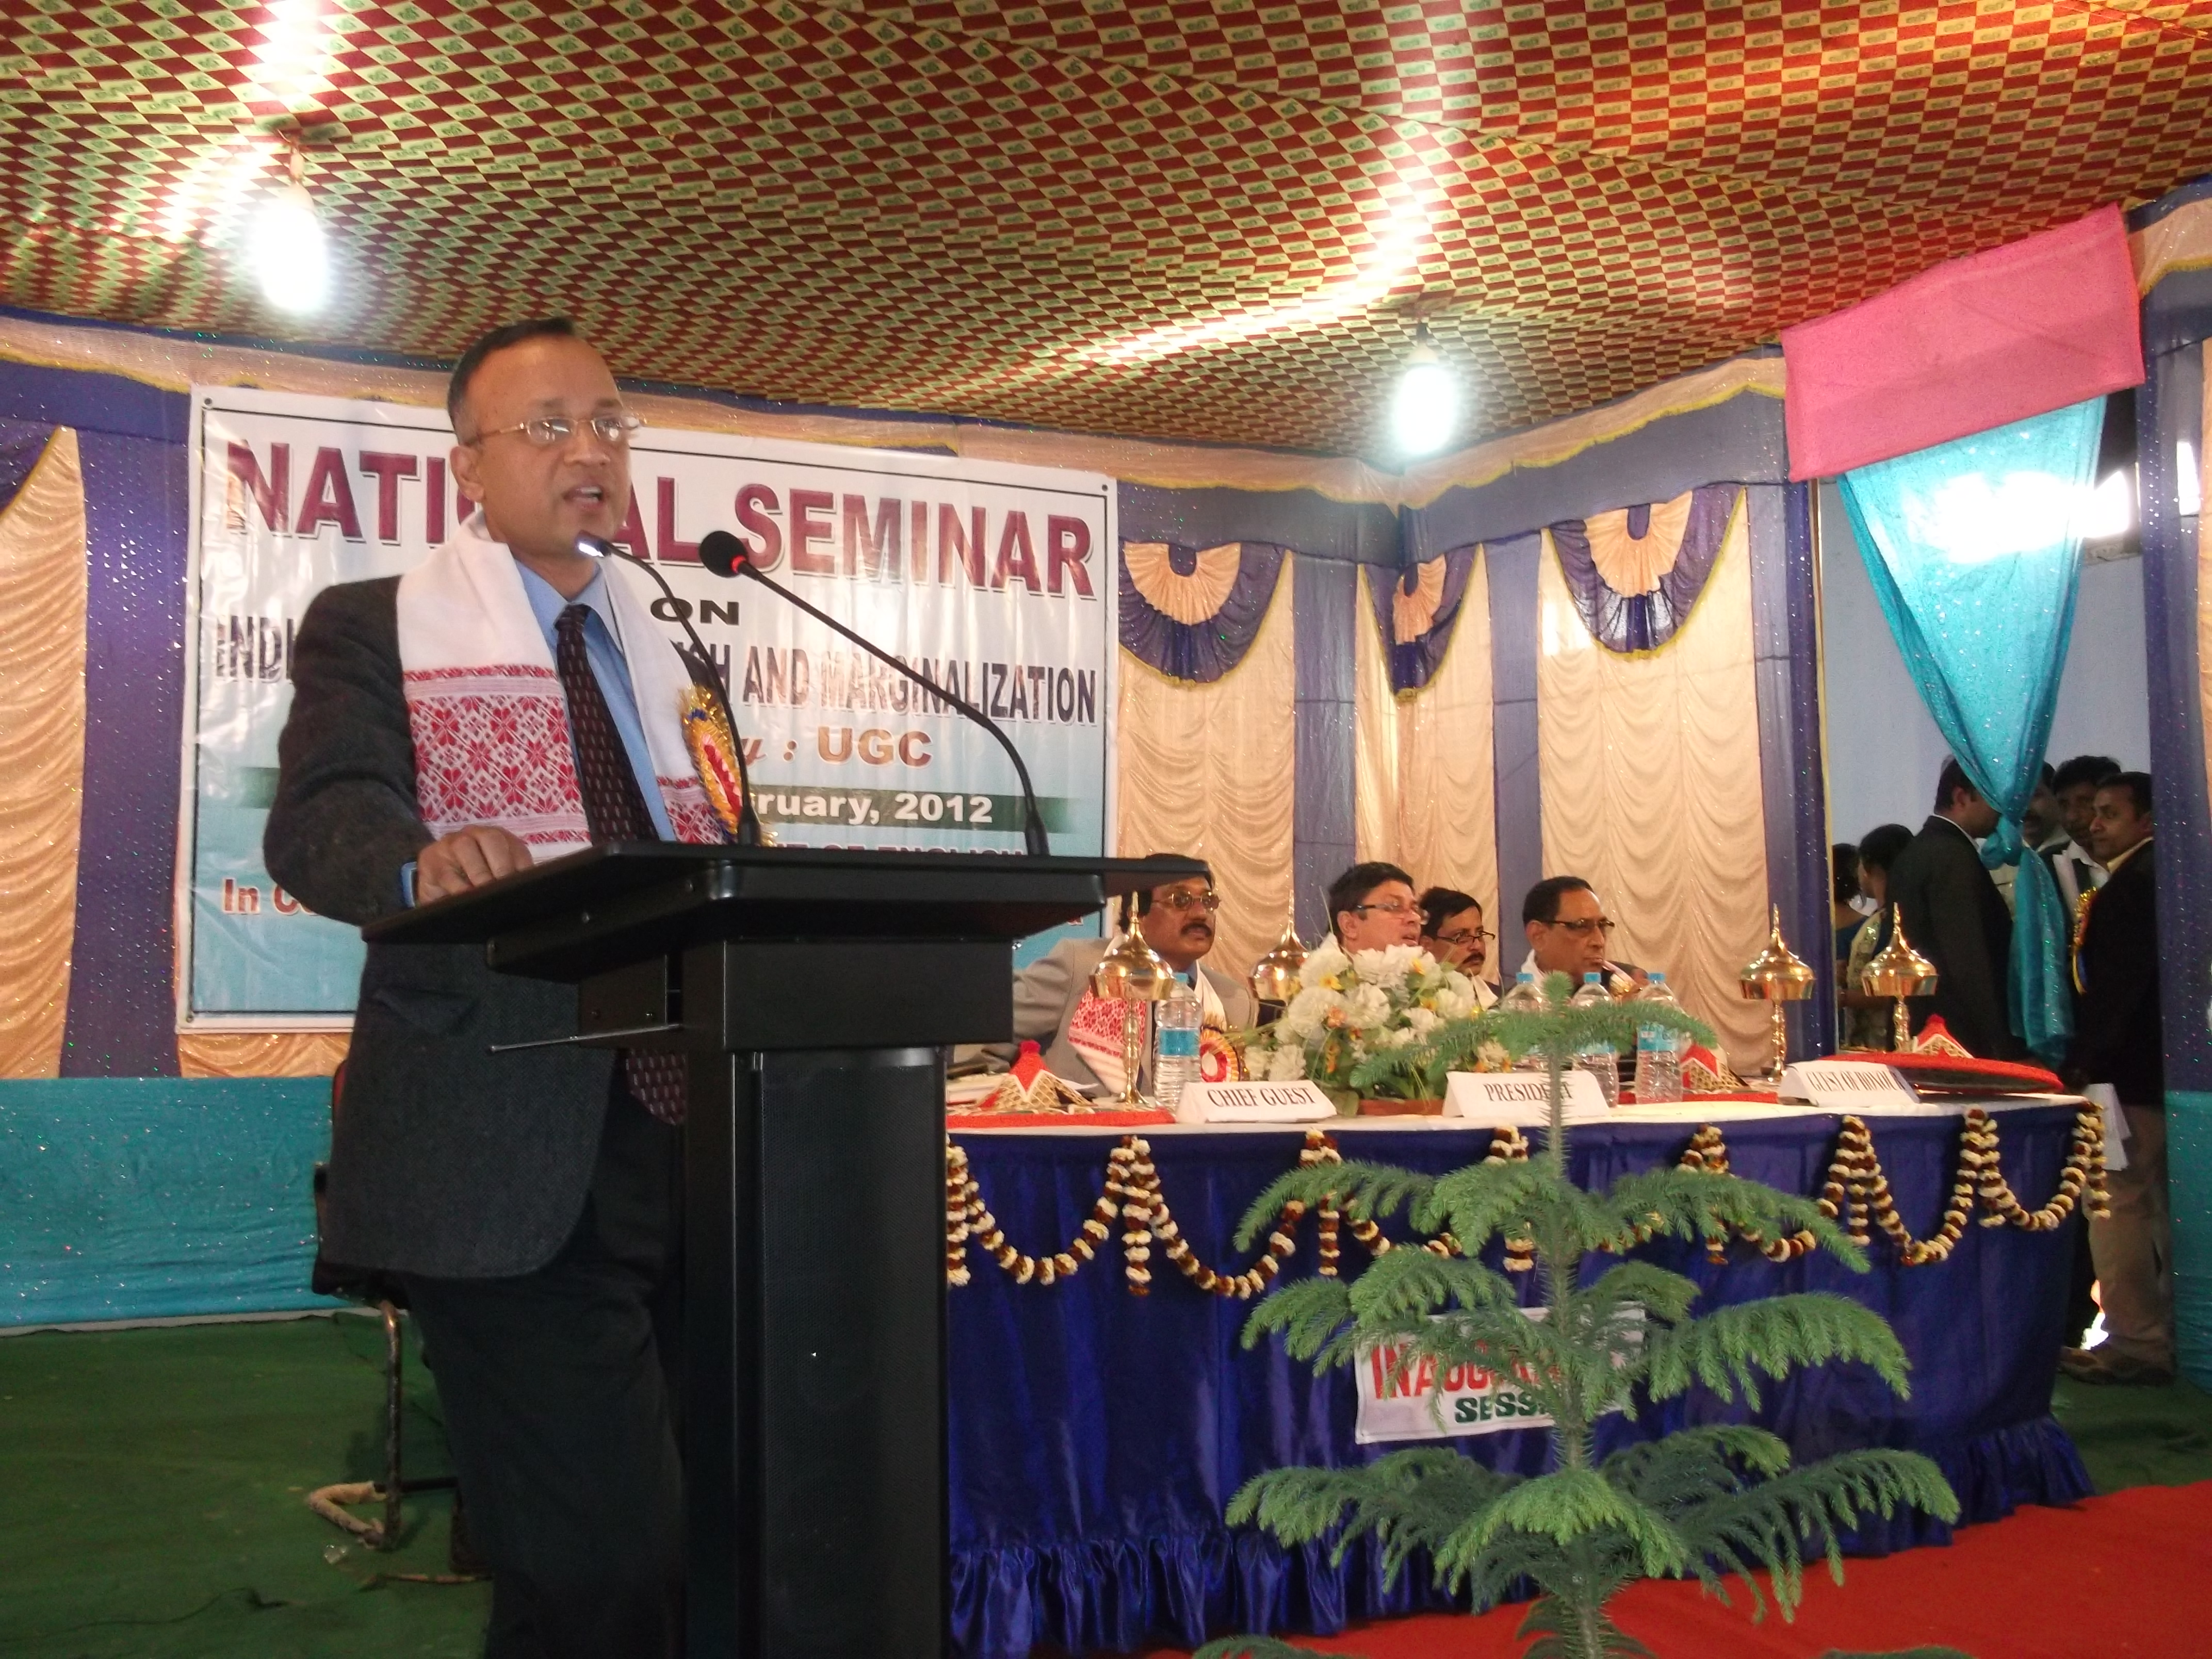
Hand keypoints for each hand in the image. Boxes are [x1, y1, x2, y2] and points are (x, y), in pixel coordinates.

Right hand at [415, 825, 532, 902]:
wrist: (433, 885)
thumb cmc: (470, 882)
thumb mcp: (493, 878)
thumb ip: (510, 878)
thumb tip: (528, 891)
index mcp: (498, 838)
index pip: (516, 847)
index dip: (522, 866)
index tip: (524, 886)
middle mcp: (475, 834)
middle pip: (492, 838)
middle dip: (501, 865)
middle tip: (504, 889)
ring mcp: (451, 843)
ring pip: (465, 847)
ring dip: (479, 873)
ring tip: (485, 892)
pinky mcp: (432, 858)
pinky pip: (446, 871)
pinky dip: (458, 886)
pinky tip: (466, 896)